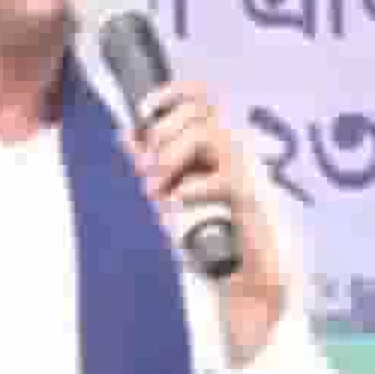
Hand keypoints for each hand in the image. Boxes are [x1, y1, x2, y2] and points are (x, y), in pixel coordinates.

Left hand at [124, 81, 286, 351]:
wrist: (240, 280)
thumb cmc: (208, 236)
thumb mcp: (169, 194)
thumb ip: (152, 165)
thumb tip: (126, 135)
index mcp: (214, 145)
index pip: (202, 96)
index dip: (172, 93)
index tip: (144, 112)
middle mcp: (231, 151)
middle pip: (198, 111)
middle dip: (161, 136)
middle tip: (147, 172)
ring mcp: (243, 171)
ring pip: (205, 134)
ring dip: (171, 158)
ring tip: (157, 192)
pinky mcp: (248, 199)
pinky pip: (219, 178)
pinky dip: (189, 190)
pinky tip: (176, 207)